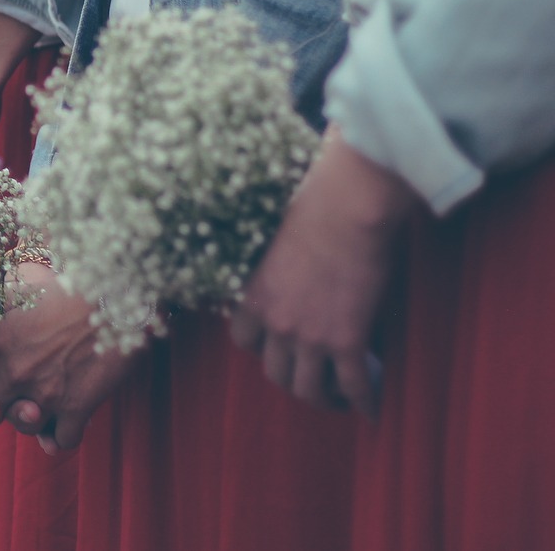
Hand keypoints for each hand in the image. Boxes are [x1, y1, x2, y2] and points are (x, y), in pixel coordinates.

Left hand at [0, 264, 135, 452]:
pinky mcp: (76, 407)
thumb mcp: (21, 284)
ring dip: (32, 419)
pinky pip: (60, 441)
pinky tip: (67, 422)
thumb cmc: (70, 284)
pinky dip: (62, 435)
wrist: (119, 296)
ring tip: (43, 405)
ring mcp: (44, 393)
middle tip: (13, 395)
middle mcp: (14, 370)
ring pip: (24, 426)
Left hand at [229, 126, 419, 418]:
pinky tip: (373, 409)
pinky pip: (354, 385)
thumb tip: (290, 277)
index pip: (243, 342)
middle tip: (313, 379)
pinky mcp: (346, 340)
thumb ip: (278, 272)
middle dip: (294, 380)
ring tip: (340, 399)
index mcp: (252, 297)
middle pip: (275, 373)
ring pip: (309, 390)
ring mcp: (308, 335)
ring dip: (325, 400)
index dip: (262, 348)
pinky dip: (363, 402)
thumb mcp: (278, 244)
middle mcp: (274, 323)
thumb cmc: (315, 209)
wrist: (347, 206)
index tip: (279, 347)